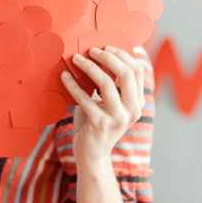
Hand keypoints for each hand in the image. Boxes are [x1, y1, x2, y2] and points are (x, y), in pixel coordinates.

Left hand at [60, 46, 147, 169]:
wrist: (92, 155)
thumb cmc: (98, 123)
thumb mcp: (110, 103)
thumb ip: (113, 84)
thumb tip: (107, 53)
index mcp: (138, 103)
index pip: (138, 70)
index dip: (122, 55)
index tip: (106, 47)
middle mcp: (132, 110)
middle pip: (126, 73)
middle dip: (108, 57)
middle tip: (92, 50)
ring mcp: (117, 118)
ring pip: (106, 82)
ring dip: (89, 66)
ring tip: (75, 59)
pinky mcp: (99, 124)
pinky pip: (84, 97)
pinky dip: (72, 84)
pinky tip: (64, 76)